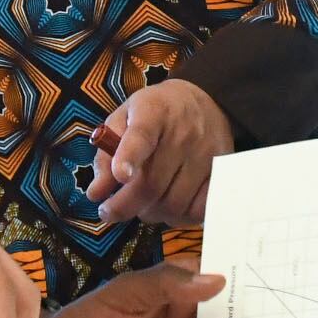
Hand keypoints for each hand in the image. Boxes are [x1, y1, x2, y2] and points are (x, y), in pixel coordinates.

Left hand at [82, 79, 236, 228]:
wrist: (206, 99)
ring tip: (141, 206)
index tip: (120, 175)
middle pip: (152, 184)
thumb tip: (96, 194)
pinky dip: (178, 218)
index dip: (129, 157)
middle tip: (109, 211)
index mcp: (153, 111)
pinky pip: (198, 210)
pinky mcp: (221, 173)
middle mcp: (183, 132)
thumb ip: (106, 155)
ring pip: (173, 203)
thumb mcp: (123, 119)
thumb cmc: (156, 112)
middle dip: (124, 206)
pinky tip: (167, 208)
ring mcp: (205, 154)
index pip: (141, 136)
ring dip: (150, 213)